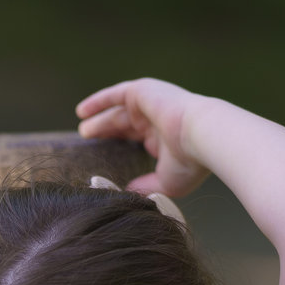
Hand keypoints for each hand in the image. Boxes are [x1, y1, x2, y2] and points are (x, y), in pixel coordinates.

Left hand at [75, 78, 211, 197]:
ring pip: (118, 111)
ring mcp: (150, 104)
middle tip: (88, 139)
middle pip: (124, 125)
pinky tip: (82, 111)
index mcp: (165, 138)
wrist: (202, 135)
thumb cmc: (190, 163)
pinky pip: (115, 95)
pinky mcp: (142, 91)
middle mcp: (157, 119)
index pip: (138, 139)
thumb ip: (145, 186)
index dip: (121, 145)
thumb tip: (128, 192)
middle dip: (106, 131)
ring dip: (100, 120)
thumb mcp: (166, 182)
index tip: (105, 155)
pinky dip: (98, 101)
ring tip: (83, 130)